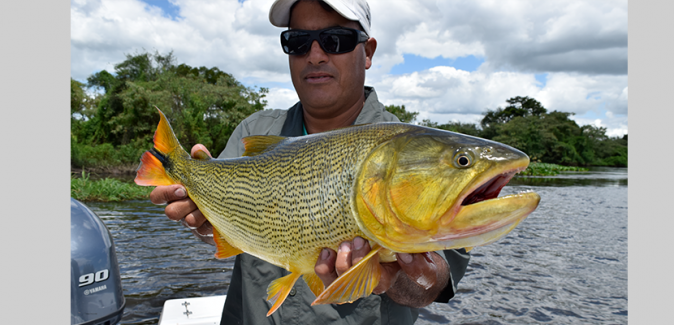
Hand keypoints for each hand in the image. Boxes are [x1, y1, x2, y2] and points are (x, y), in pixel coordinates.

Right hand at [149, 144, 214, 244]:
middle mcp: (179, 208)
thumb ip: (202, 161)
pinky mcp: (204, 232)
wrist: (230, 203)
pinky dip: (211, 222)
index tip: (181, 188)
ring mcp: (190, 221)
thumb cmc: (211, 185)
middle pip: (170, 212)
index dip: (165, 193)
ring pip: (187, 221)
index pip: (158, 196)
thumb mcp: (208, 172)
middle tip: (194, 198)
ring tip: (209, 207)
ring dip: (198, 213)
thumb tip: (197, 149)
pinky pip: (204, 230)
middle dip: (183, 205)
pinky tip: (217, 215)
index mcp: (175, 193)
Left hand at [314, 237, 449, 307]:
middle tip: (358, 240)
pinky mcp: (336, 274)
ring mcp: (349, 280)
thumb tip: (406, 254)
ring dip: (337, 263)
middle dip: (353, 260)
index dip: (369, 263)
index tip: (371, 244)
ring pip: (336, 282)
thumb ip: (417, 260)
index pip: (376, 278)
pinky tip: (326, 251)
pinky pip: (325, 277)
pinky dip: (322, 264)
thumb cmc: (406, 256)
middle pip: (354, 281)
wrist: (393, 256)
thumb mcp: (420, 260)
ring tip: (343, 245)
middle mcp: (365, 283)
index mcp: (384, 279)